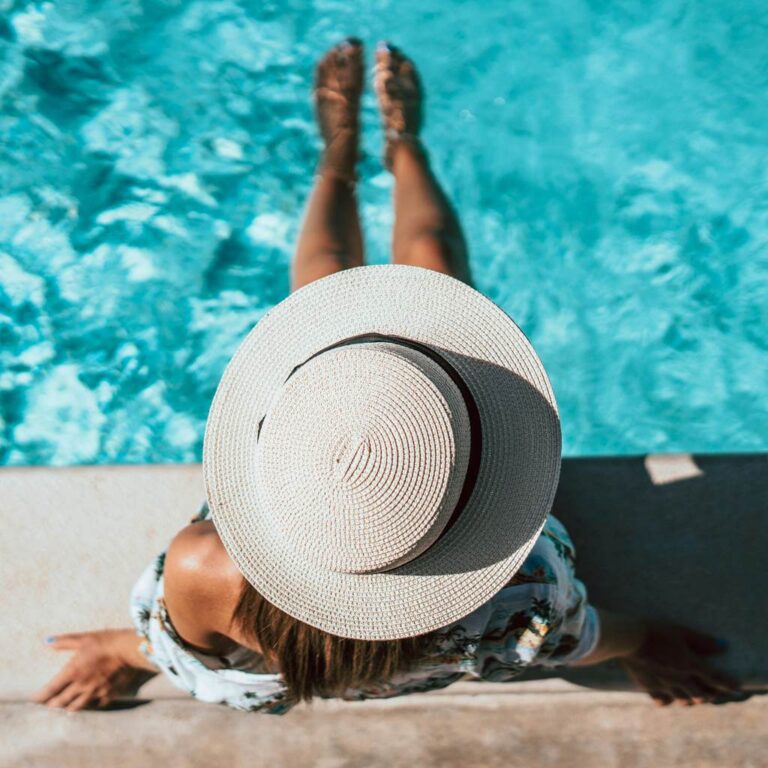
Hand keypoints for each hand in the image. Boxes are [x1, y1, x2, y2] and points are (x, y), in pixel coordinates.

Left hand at [31, 629, 156, 711]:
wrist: (131, 650)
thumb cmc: (107, 641)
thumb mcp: (85, 638)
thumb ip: (65, 641)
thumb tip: (48, 642)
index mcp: (73, 672)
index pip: (50, 690)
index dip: (40, 697)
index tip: (35, 699)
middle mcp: (81, 686)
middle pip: (61, 702)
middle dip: (52, 704)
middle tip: (48, 705)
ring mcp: (95, 692)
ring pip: (76, 707)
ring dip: (68, 708)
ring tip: (65, 708)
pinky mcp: (109, 694)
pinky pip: (96, 705)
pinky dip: (90, 705)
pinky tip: (89, 704)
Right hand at [621, 621, 745, 706]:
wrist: (628, 639)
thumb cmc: (656, 631)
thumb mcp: (680, 631)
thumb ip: (702, 641)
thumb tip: (722, 646)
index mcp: (691, 665)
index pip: (716, 678)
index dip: (728, 683)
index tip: (735, 686)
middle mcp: (681, 679)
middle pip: (702, 693)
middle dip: (711, 693)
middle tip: (715, 692)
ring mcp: (665, 686)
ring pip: (684, 700)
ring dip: (693, 699)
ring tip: (695, 697)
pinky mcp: (649, 687)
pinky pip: (663, 700)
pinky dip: (669, 700)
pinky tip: (668, 698)